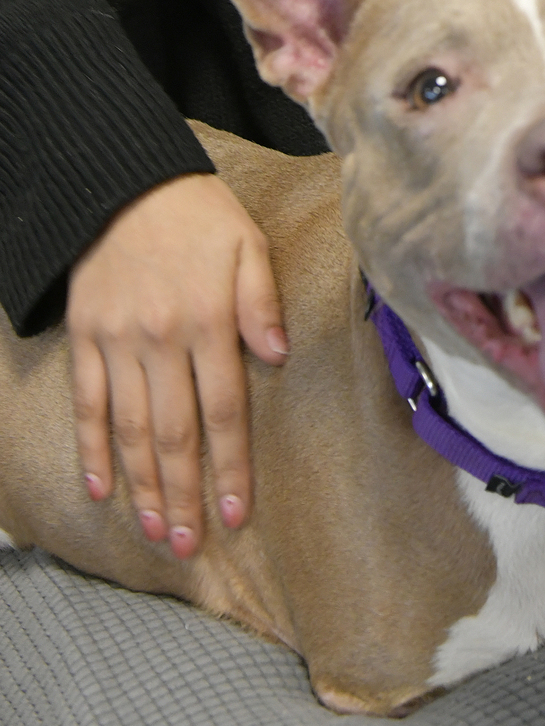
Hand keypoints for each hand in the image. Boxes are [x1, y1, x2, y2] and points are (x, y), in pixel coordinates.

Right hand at [67, 172, 287, 558]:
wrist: (122, 181)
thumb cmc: (198, 214)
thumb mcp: (248, 244)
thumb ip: (262, 302)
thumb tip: (277, 355)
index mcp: (208, 321)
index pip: (225, 410)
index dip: (231, 467)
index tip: (238, 514)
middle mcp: (161, 340)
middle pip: (174, 433)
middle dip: (185, 494)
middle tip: (192, 545)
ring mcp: (118, 342)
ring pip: (131, 429)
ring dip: (143, 485)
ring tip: (156, 530)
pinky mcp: (86, 337)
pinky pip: (88, 403)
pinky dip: (92, 448)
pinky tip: (100, 487)